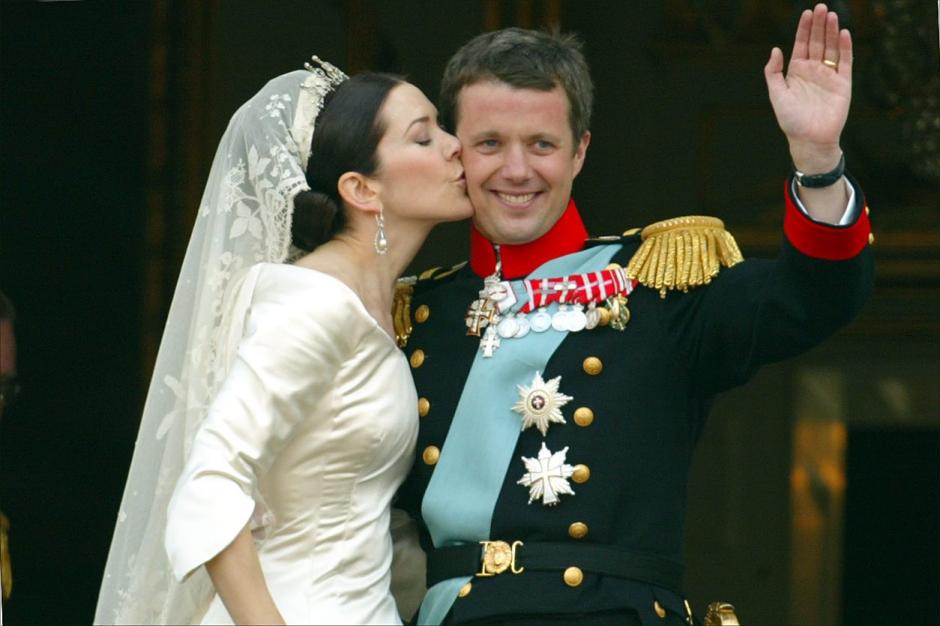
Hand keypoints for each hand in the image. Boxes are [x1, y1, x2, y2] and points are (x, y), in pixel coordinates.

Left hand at [764, 3, 851, 173]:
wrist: (810, 140)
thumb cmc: (791, 120)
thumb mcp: (776, 95)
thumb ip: (773, 72)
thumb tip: (776, 49)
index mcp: (796, 72)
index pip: (802, 44)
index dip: (804, 29)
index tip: (806, 13)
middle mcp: (813, 71)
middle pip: (817, 42)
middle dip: (819, 25)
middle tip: (821, 7)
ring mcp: (829, 76)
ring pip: (831, 48)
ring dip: (832, 32)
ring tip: (832, 15)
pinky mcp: (843, 83)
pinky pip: (846, 62)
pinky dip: (845, 48)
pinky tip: (844, 33)